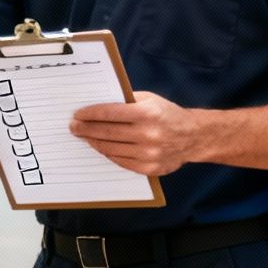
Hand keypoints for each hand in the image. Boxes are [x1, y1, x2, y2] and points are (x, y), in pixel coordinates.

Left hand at [70, 91, 204, 176]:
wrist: (193, 137)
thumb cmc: (167, 114)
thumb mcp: (149, 99)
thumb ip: (125, 101)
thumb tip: (97, 104)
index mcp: (147, 113)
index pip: (109, 113)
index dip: (90, 114)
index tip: (77, 114)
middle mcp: (148, 134)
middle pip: (107, 132)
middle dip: (86, 129)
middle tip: (74, 127)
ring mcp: (148, 153)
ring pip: (110, 148)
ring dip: (93, 142)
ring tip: (84, 137)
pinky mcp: (148, 168)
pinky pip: (120, 161)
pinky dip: (108, 153)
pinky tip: (100, 147)